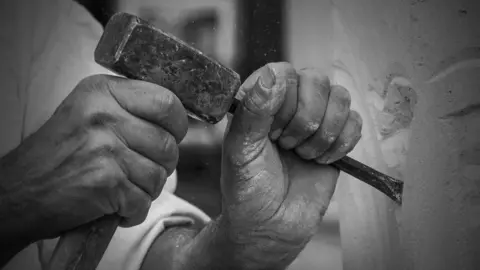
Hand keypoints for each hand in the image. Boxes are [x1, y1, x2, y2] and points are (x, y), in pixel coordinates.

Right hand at [0, 75, 187, 242]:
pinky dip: (133, 211)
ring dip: (147, 190)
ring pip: (159, 175)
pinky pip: (143, 201)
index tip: (171, 135)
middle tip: (142, 169)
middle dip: (164, 164)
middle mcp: (104, 116)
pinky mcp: (106, 182)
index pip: (167, 102)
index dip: (177, 125)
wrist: (20, 190)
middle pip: (169, 143)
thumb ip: (129, 108)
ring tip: (123, 187)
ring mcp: (105, 149)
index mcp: (102, 91)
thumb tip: (176, 121)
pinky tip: (115, 205)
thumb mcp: (88, 111)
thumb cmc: (59, 153)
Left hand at [220, 63, 361, 266]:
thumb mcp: (240, 150)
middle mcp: (289, 105)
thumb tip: (273, 74)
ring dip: (324, 133)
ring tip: (303, 155)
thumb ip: (254, 111)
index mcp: (260, 102)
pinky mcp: (336, 140)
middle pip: (317, 80)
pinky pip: (355, 122)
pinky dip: (341, 143)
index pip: (283, 72)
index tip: (273, 132)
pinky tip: (321, 160)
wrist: (271, 227)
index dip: (285, 99)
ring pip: (341, 97)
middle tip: (287, 145)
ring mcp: (315, 121)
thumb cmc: (248, 190)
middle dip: (306, 119)